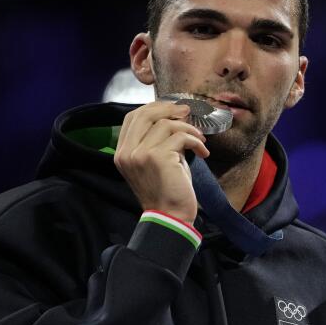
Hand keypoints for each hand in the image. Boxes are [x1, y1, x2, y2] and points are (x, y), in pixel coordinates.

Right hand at [114, 101, 209, 222]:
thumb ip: (157, 141)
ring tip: (200, 140)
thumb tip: (175, 118)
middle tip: (187, 112)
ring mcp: (140, 154)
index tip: (173, 110)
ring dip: (188, 129)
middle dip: (169, 108)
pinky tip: (203, 152)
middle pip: (145, 114)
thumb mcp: (156, 162)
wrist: (171, 216)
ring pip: (166, 124)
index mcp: (122, 152)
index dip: (154, 108)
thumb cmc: (168, 191)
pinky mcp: (157, 157)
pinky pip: (180, 137)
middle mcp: (127, 152)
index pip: (132, 117)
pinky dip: (196, 141)